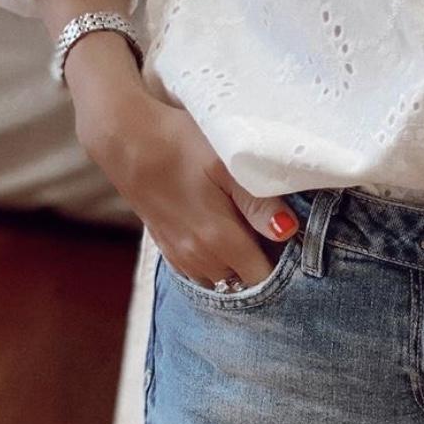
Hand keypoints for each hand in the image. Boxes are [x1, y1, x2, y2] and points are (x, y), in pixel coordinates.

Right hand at [76, 87, 300, 290]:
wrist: (126, 141)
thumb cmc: (180, 145)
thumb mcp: (226, 164)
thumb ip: (258, 202)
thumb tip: (288, 232)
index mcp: (218, 239)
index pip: (263, 277)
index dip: (285, 266)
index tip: (297, 244)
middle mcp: (199, 258)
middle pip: (245, 282)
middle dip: (265, 265)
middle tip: (276, 232)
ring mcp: (180, 257)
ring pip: (222, 279)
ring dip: (239, 266)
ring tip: (251, 231)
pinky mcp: (168, 249)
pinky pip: (201, 273)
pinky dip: (218, 263)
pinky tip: (223, 235)